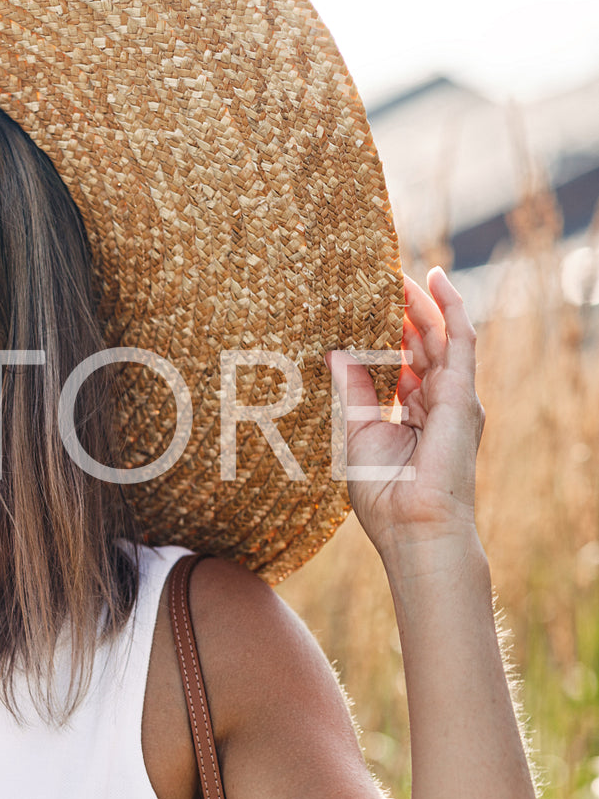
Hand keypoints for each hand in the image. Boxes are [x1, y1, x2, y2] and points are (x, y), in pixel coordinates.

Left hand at [329, 267, 484, 554]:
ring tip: (398, 271)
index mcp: (414, 413)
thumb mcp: (358, 434)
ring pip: (440, 335)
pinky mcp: (463, 394)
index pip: (404, 361)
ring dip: (421, 302)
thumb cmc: (384, 494)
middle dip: (404, 311)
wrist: (413, 527)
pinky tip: (437, 279)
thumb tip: (335, 355)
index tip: (366, 306)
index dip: (388, 332)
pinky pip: (461, 339)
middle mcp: (438, 401)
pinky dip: (450, 306)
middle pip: (423, 343)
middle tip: (378, 278)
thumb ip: (353, 392)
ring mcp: (455, 397)